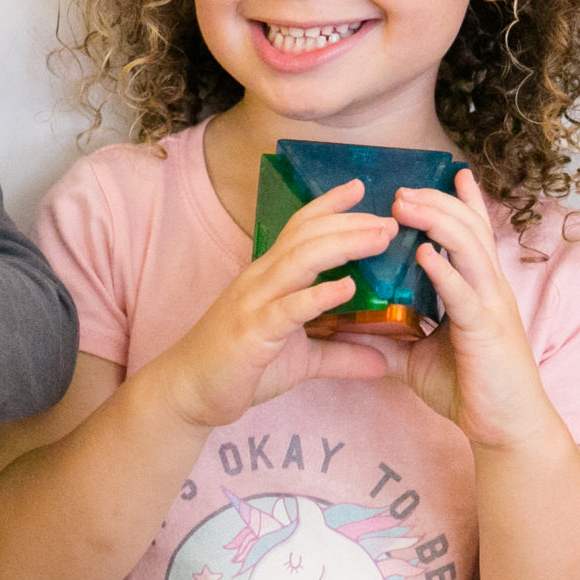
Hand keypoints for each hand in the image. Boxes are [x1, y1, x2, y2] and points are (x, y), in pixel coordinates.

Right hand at [145, 179, 401, 430]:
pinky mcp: (252, 332)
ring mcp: (254, 303)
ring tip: (381, 238)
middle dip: (350, 223)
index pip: (300, 229)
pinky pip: (288, 308)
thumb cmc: (238, 370)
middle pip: (307, 236)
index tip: (361, 187)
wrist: (188, 393)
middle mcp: (261, 280)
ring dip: (344, 244)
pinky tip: (347, 287)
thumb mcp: (301, 361)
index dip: (329, 205)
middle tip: (391, 219)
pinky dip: (318, 295)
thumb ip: (340, 356)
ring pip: (300, 259)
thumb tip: (383, 363)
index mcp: (270, 278)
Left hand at [380, 169, 564, 450]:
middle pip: (468, 230)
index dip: (463, 203)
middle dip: (437, 203)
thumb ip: (392, 337)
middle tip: (402, 188)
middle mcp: (489, 289)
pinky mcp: (486, 332)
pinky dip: (444, 271)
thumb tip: (353, 326)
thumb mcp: (421, 357)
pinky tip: (424, 253)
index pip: (473, 235)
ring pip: (469, 250)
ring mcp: (491, 307)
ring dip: (437, 223)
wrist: (506, 429)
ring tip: (407, 205)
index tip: (452, 173)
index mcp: (478, 290)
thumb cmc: (471, 390)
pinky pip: (465, 294)